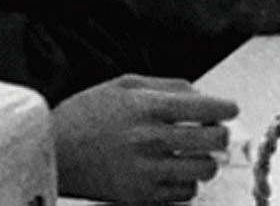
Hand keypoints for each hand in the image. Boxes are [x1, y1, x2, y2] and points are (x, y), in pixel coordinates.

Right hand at [52, 74, 238, 203]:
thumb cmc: (86, 114)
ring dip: (204, 159)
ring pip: (205, 168)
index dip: (226, 108)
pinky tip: (171, 170)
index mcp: (144, 106)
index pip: (207, 107)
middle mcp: (148, 137)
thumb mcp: (121, 85)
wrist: (51, 151)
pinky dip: (185, 181)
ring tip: (190, 153)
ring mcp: (146, 169)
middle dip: (219, 134)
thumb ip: (166, 86)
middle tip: (211, 132)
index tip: (228, 110)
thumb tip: (205, 96)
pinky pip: (187, 191)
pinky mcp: (143, 195)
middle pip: (215, 139)